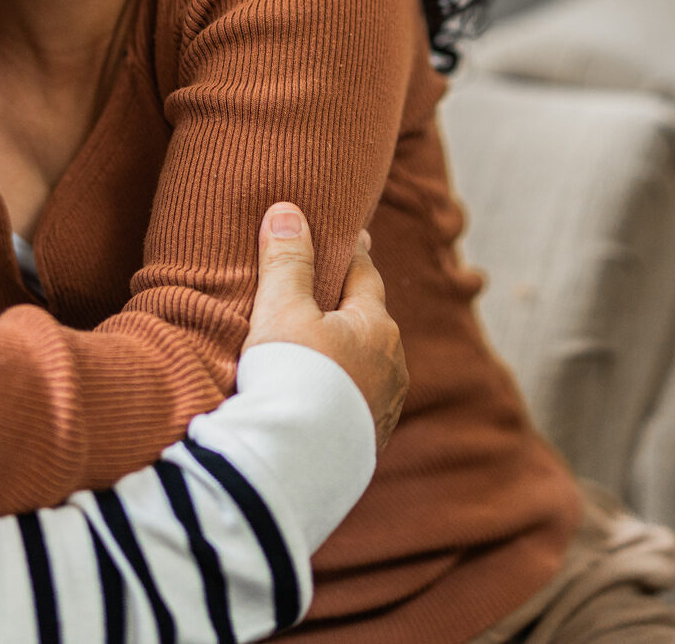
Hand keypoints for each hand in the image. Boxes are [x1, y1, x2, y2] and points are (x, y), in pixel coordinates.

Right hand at [242, 203, 407, 456]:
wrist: (296, 464)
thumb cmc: (291, 375)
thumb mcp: (281, 307)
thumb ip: (286, 259)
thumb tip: (287, 210)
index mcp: (376, 325)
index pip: (365, 274)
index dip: (353, 253)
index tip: (352, 237)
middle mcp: (392, 365)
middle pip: (370, 322)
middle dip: (351, 307)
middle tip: (330, 293)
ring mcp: (383, 407)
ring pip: (367, 366)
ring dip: (348, 354)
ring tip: (323, 350)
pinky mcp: (367, 444)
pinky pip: (357, 403)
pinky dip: (341, 392)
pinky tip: (322, 398)